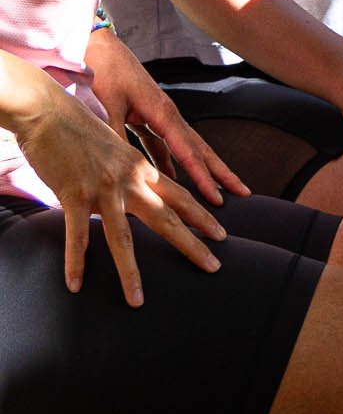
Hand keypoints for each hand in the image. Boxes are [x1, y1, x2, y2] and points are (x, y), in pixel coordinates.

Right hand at [14, 74, 226, 307]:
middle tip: (214, 265)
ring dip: (130, 273)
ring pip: (122, 238)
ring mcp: (103, 188)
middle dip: (192, 244)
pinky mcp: (74, 194)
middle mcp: (129, 179)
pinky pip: (76, 236)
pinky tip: (75, 285)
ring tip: (137, 301)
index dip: (202, 215)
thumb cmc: (79, 131)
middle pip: (167, 218)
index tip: (221, 234)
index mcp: (140, 168)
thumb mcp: (113, 151)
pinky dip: (75, 262)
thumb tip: (133, 194)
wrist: (49, 112)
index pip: (180, 196)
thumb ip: (127, 174)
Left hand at [86, 25, 247, 204]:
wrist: (100, 48)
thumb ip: (117, 136)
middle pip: (201, 149)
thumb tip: (119, 168)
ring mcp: (161, 116)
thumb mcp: (108, 106)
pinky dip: (174, 163)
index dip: (202, 176)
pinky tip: (175, 178)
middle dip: (221, 172)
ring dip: (203, 169)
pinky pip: (167, 145)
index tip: (217, 196)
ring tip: (218, 191)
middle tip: (242, 192)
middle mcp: (168, 115)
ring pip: (188, 147)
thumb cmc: (105, 73)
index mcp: (162, 112)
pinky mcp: (149, 117)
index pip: (188, 150)